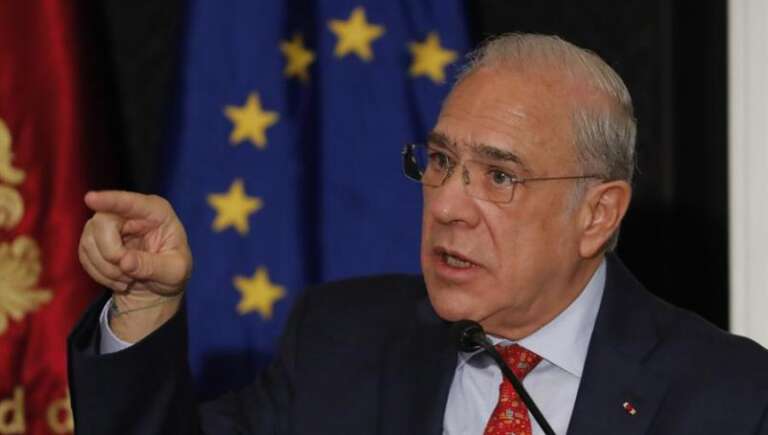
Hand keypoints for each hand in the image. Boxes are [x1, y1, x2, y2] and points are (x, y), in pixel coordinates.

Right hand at [79, 191, 192, 340]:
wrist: (158, 286)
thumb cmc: (173, 272)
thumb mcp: (175, 272)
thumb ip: (153, 266)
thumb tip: (124, 262)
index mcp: (156, 212)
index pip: (130, 202)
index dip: (110, 200)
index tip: (90, 199)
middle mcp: (130, 213)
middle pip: (103, 222)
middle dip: (110, 253)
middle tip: (127, 274)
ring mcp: (109, 224)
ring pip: (90, 240)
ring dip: (105, 268)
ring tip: (128, 280)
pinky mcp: (95, 239)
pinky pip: (84, 253)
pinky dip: (98, 272)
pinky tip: (118, 280)